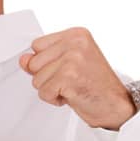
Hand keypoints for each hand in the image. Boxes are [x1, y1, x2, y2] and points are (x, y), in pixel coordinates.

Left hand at [19, 27, 136, 130]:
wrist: (116, 105)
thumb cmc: (94, 84)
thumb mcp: (68, 64)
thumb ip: (44, 58)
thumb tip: (23, 59)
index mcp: (76, 35)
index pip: (36, 45)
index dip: (46, 62)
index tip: (66, 68)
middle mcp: (75, 44)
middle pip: (33, 62)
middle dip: (47, 77)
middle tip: (71, 80)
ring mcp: (72, 60)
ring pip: (36, 78)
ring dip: (51, 89)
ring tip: (72, 87)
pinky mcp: (68, 77)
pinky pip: (43, 92)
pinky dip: (54, 99)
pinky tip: (71, 95)